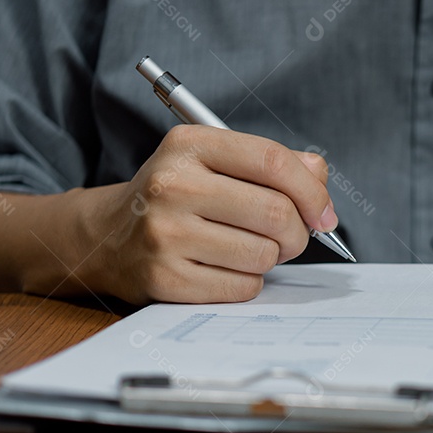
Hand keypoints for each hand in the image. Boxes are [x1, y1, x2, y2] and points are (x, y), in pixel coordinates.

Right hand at [84, 126, 333, 303]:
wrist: (108, 237)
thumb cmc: (178, 197)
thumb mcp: (214, 162)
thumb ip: (271, 163)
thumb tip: (318, 175)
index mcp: (190, 145)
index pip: (272, 162)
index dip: (312, 192)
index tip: (324, 214)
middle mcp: (172, 185)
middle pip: (276, 213)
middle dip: (297, 232)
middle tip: (289, 237)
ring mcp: (165, 233)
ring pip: (263, 254)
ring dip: (270, 258)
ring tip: (248, 248)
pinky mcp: (166, 278)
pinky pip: (242, 287)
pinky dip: (248, 282)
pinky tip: (226, 268)